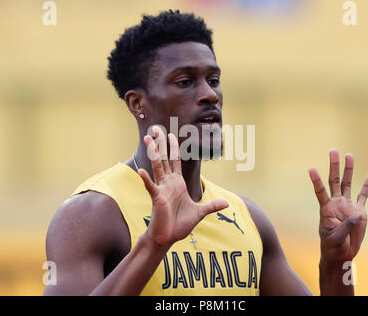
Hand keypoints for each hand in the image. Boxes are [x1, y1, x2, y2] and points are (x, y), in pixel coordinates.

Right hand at [138, 126, 228, 246]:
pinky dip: (146, 179)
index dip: (173, 147)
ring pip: (157, 167)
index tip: (171, 134)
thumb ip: (212, 206)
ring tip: (149, 139)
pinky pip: (151, 187)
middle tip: (156, 129)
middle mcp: (168, 183)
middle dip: (161, 144)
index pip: (175, 161)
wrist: (168, 238)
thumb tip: (226, 203)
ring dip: (153, 153)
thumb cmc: (180, 225)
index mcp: (177, 184)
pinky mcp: (157, 199)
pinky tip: (141, 170)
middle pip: (164, 159)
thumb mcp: (200, 213)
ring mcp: (162, 190)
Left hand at [309, 149, 367, 261]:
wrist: (341, 253)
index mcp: (326, 209)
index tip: (310, 168)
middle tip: (333, 150)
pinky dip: (366, 187)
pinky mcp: (358, 211)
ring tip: (349, 155)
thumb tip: (356, 215)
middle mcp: (335, 203)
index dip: (316, 180)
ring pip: (347, 184)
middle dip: (333, 165)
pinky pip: (363, 196)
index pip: (320, 191)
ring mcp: (347, 205)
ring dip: (348, 170)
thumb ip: (344, 227)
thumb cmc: (332, 245)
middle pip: (334, 180)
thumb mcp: (335, 238)